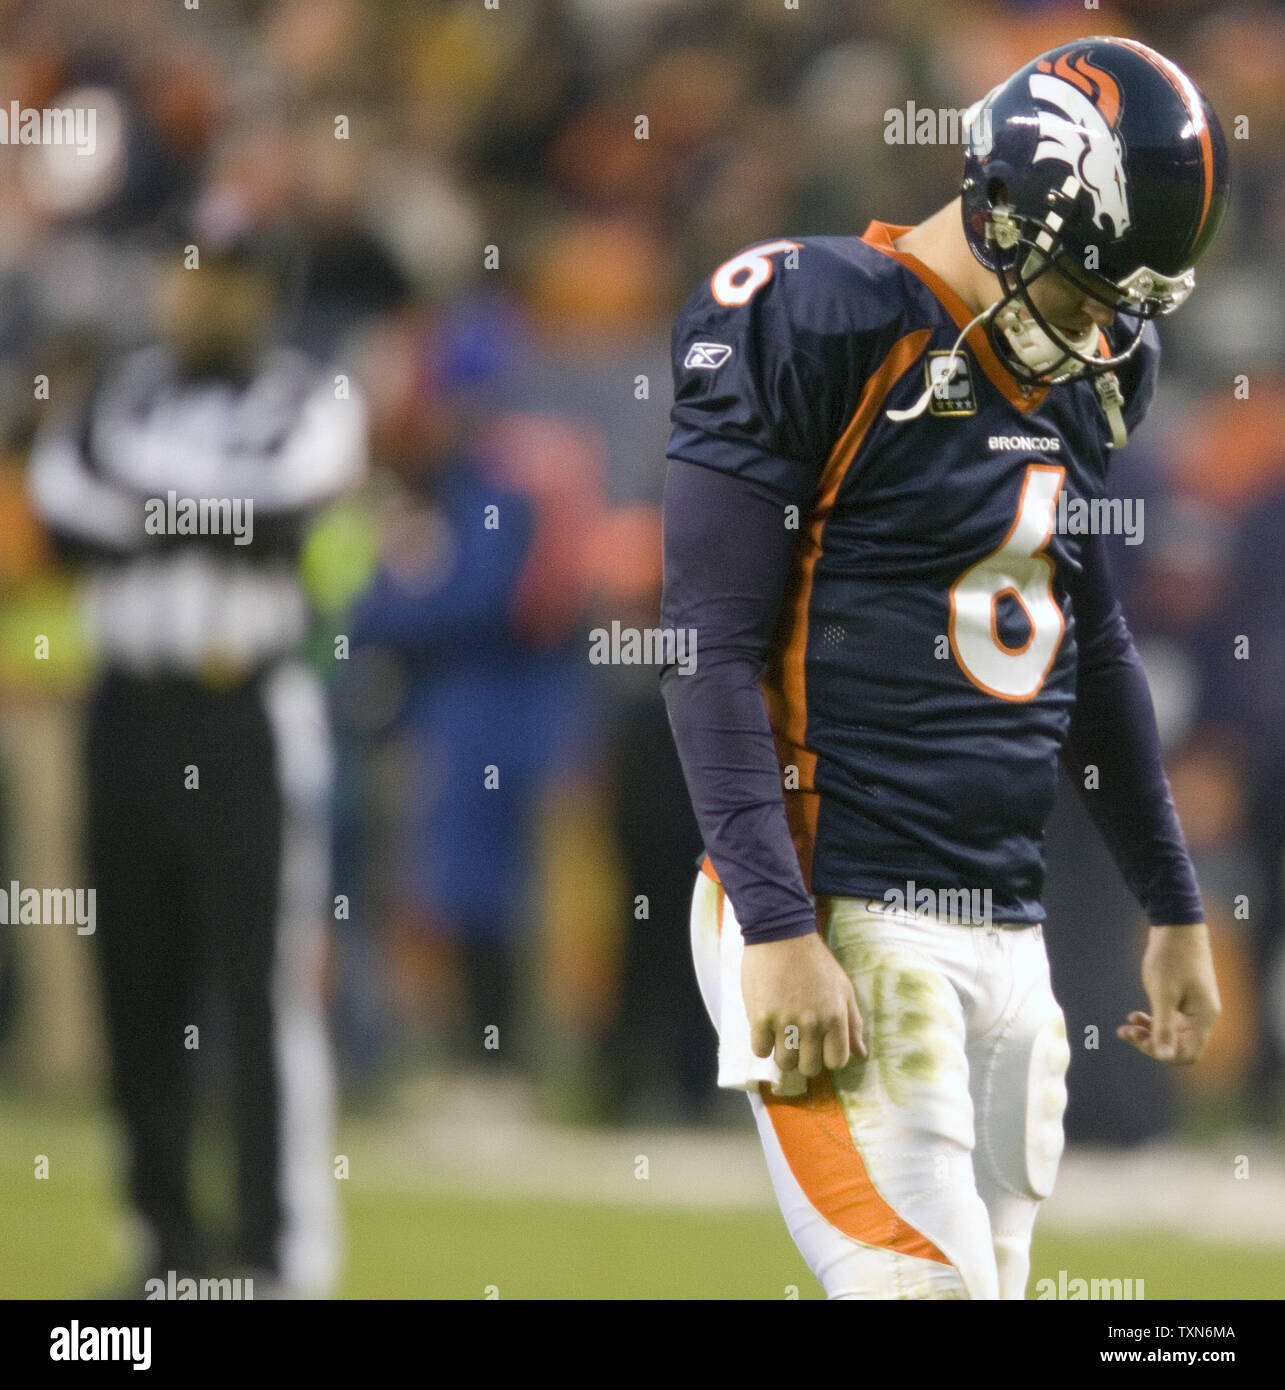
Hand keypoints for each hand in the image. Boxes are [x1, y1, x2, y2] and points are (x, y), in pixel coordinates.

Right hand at [743, 931, 865, 1076]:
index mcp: (836, 1017)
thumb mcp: (843, 987)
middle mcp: (812, 1023)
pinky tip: (764, 1028)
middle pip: (809, 1068)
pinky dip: (761, 1043)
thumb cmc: (815, 961)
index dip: (827, 1058)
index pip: (837, 1062)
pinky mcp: (760, 1016)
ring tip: (780, 1035)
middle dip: (804, 1059)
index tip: (818, 1047)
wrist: (780, 934)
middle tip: (797, 1041)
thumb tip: (861, 1054)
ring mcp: (785, 1021)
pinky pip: (760, 1050)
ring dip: (782, 1053)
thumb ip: (853, 1023)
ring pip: (784, 1063)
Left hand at [1117, 922, 1220, 1063]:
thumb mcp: (1163, 994)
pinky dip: (1151, 1020)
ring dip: (1148, 1033)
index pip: (1189, 1053)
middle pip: (1179, 1045)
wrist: (1175, 926)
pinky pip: (1169, 1019)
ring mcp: (1193, 1007)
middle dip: (1151, 1043)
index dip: (1164, 1055)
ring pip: (1171, 1033)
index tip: (1140, 1042)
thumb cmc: (1171, 958)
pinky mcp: (1183, 998)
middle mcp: (1202, 1016)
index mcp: (1204, 1018)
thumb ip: (1164, 1026)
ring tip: (1125, 1027)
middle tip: (1125, 1032)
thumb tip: (1164, 1055)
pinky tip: (1134, 1016)